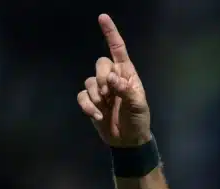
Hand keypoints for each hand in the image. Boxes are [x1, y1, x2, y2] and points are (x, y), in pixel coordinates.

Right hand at [77, 14, 150, 146]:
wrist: (128, 140)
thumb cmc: (138, 120)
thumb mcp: (138, 106)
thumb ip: (126, 90)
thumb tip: (112, 78)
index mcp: (127, 75)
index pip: (118, 50)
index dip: (111, 34)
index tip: (103, 18)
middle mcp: (113, 78)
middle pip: (100, 64)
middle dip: (102, 77)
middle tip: (109, 94)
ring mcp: (101, 90)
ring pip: (89, 80)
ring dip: (96, 95)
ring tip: (105, 108)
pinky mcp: (91, 101)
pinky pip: (82, 96)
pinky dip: (88, 106)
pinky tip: (98, 115)